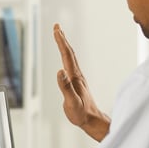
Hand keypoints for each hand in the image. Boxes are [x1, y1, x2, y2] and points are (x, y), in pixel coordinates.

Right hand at [53, 23, 110, 141]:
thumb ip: (66, 87)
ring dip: (64, 46)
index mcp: (75, 77)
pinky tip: (65, 57)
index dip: (61, 42)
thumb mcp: (72, 102)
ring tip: (60, 37)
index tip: (56, 30)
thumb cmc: (82, 114)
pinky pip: (71, 65)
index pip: (66, 56)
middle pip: (69, 53)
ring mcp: (78, 78)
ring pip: (71, 58)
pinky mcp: (77, 83)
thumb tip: (59, 71)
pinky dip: (66, 56)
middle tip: (56, 27)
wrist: (92, 120)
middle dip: (62, 39)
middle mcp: (77, 75)